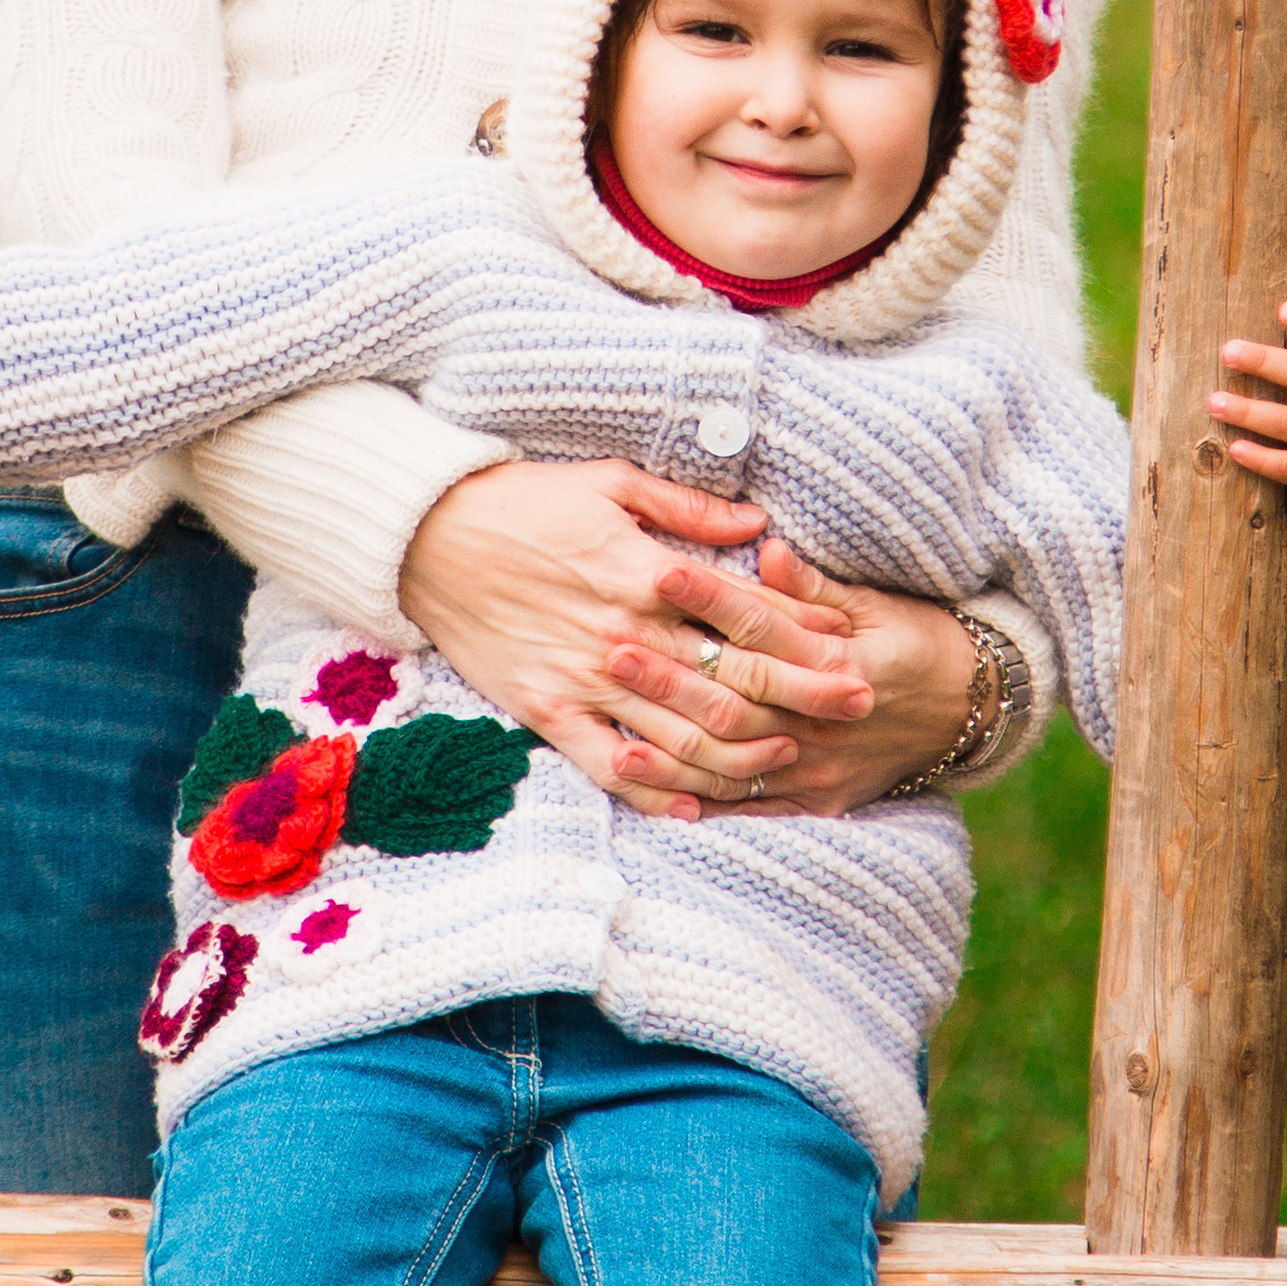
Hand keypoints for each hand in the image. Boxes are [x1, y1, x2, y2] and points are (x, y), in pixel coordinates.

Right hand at [398, 460, 865, 820]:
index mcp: (647, 570)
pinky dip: (655, 789)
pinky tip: (696, 803)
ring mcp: (586, 678)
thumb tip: (758, 524)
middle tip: (860, 709)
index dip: (808, 635)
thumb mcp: (609, 481)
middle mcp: (626, 632)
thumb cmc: (522, 499)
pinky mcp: (548, 711)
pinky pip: (609, 766)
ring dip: (745, 750)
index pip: (747, 613)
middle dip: (804, 696)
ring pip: (682, 734)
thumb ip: (688, 509)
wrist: (426, 535)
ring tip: (791, 756)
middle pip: (732, 679)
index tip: (855, 649)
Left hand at [611, 544, 980, 813]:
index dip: (711, 599)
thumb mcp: (878, 604)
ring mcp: (821, 767)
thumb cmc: (919, 640)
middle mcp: (827, 719)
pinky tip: (656, 793)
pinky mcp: (819, 801)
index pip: (763, 626)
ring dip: (672, 751)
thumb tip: (764, 548)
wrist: (974, 709)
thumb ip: (815, 586)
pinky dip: (701, 801)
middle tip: (614, 649)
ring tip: (615, 736)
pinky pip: (752, 808)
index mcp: (841, 660)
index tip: (660, 572)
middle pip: (737, 697)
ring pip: (735, 762)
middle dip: (673, 676)